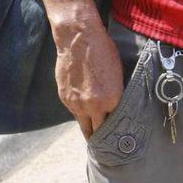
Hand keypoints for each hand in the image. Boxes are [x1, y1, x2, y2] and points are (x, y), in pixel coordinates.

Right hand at [54, 17, 124, 138]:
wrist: (79, 39)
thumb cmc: (103, 51)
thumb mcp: (118, 73)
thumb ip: (115, 94)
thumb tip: (113, 105)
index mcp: (112, 99)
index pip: (115, 124)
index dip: (115, 130)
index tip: (116, 136)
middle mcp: (94, 106)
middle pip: (98, 131)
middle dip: (101, 137)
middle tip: (104, 143)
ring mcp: (77, 104)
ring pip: (83, 125)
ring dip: (88, 128)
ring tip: (93, 134)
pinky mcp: (65, 98)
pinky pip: (74, 112)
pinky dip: (79, 113)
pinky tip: (83, 111)